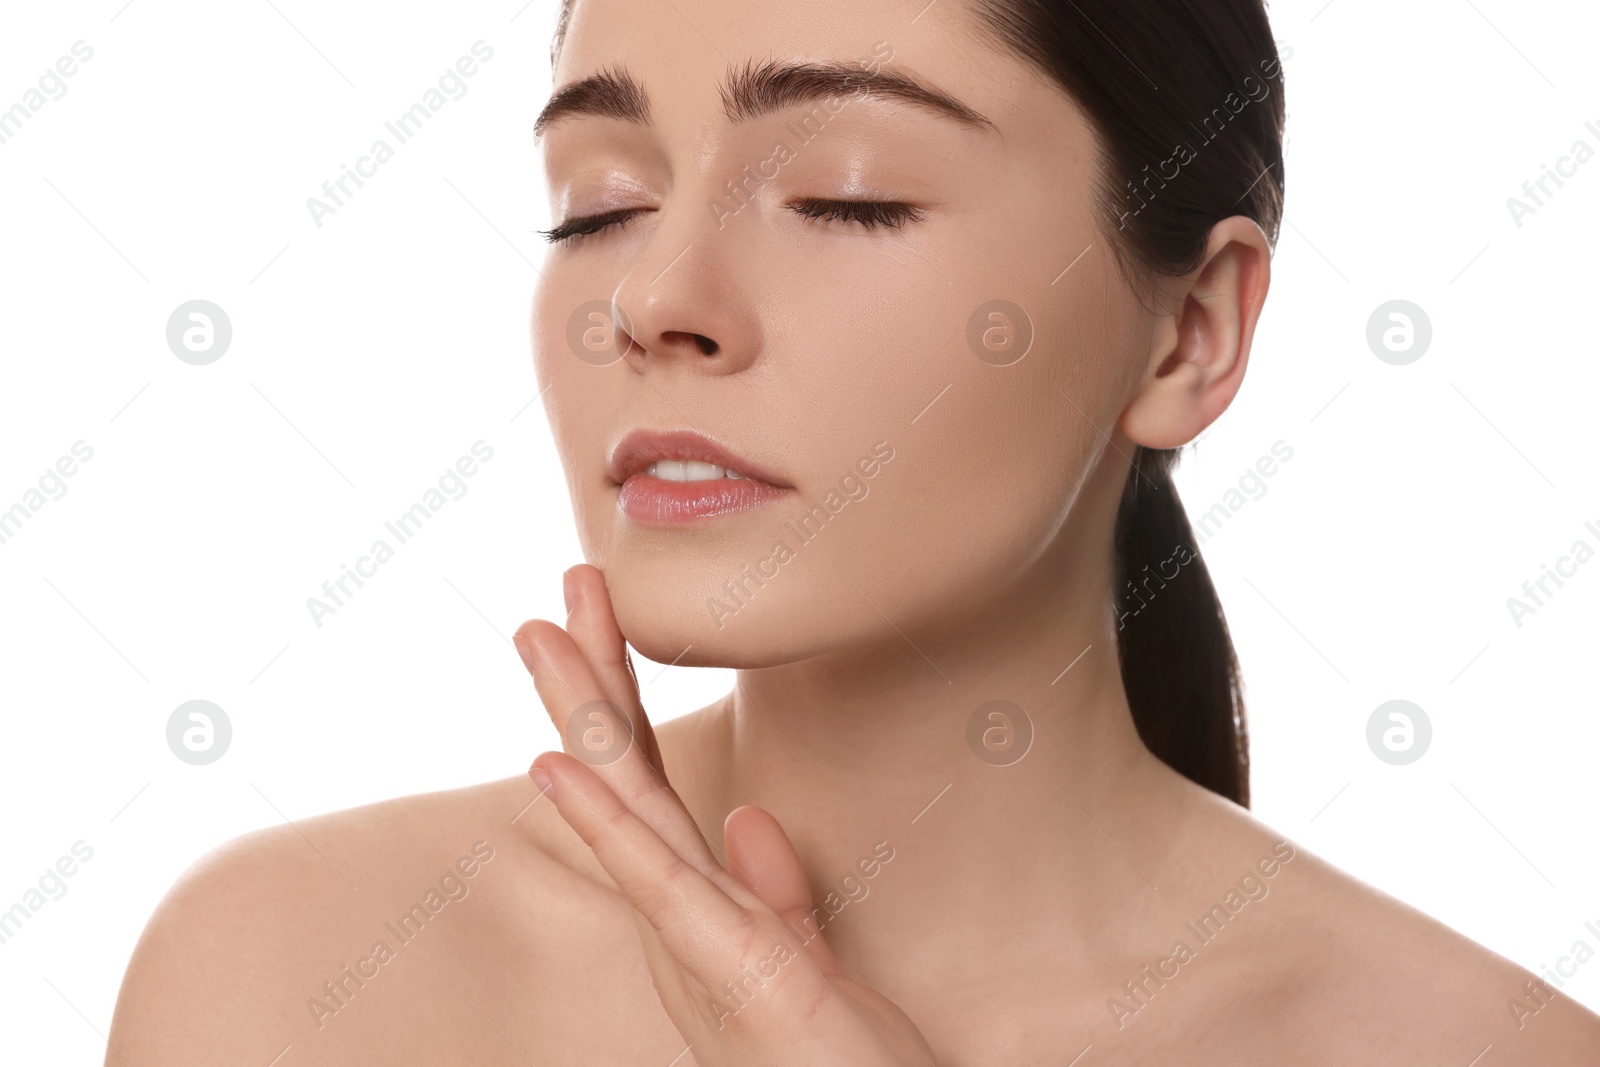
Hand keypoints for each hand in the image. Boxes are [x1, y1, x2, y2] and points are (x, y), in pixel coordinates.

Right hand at [513, 564, 936, 1066]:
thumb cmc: (844, 1066)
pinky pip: (655, 877)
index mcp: (703, 909)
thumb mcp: (812, 963)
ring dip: (583, 713)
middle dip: (592, 678)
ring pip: (624, 804)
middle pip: (624, 776)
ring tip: (541, 632)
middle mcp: (681, 918)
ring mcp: (694, 941)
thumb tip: (751, 817)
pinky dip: (602, 818)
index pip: (651, 786)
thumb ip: (776, 891)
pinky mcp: (727, 966)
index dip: (621, 703)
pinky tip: (556, 764)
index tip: (601, 622)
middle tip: (562, 586)